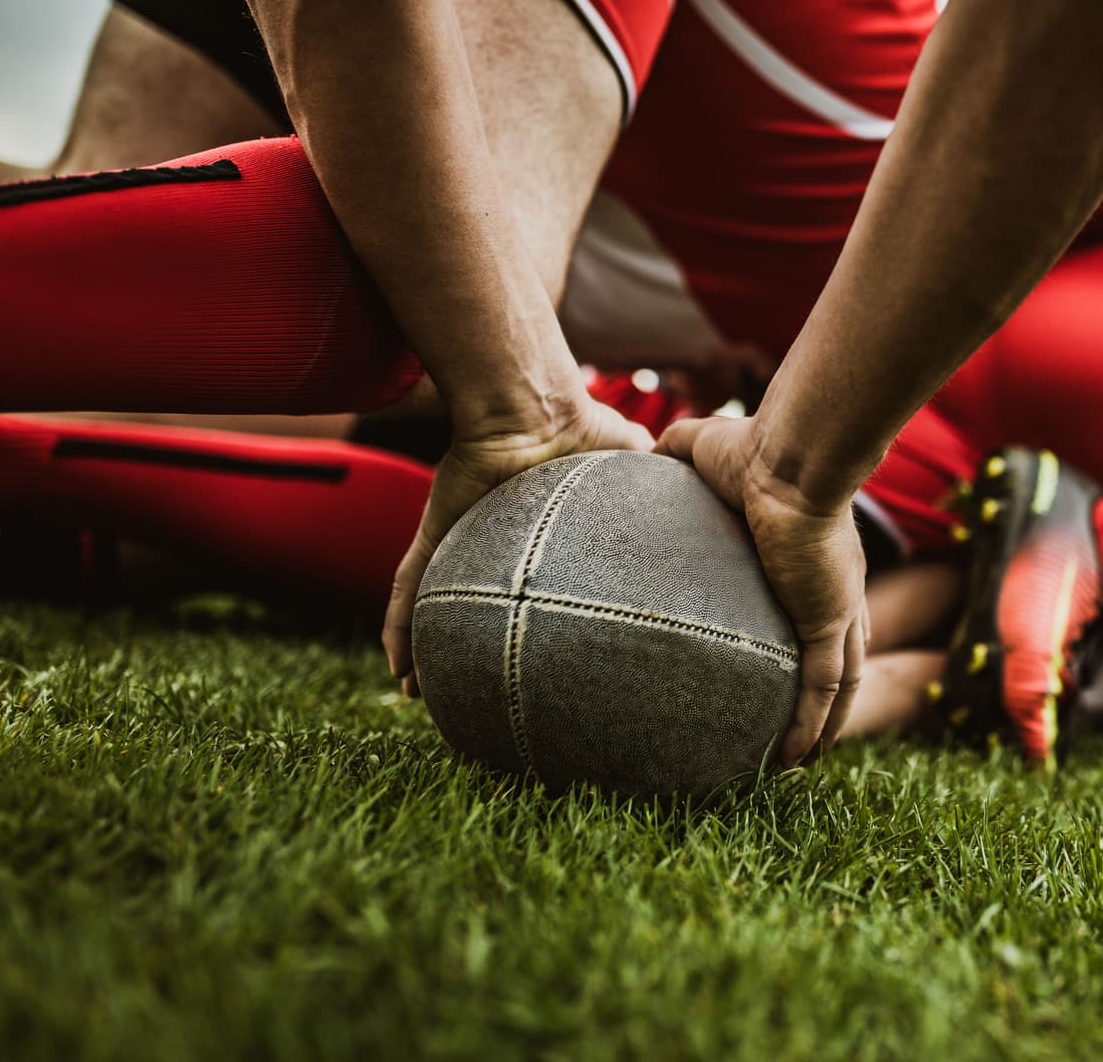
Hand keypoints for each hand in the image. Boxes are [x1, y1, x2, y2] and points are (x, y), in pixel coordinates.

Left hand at [381, 393, 654, 695]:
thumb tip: (706, 509)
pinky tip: (396, 670)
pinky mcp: (434, 532)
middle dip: (458, 637)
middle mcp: (486, 536)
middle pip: (465, 592)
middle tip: (461, 682)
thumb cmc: (582, 431)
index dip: (520, 608)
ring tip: (414, 691)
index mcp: (527, 526)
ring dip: (417, 644)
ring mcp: (456, 536)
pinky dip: (396, 625)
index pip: (518, 574)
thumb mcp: (632, 463)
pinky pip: (407, 584)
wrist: (537, 412)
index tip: (532, 648)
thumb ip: (658, 487)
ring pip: (427, 601)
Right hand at [656, 414, 867, 766]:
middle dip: (827, 699)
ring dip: (825, 726)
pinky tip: (794, 760)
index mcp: (814, 558)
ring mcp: (837, 607)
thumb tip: (643, 449)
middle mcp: (836, 590)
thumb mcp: (702, 447)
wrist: (788, 456)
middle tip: (802, 732)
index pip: (823, 611)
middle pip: (842, 656)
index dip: (814, 642)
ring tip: (800, 762)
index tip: (789, 671)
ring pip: (841, 683)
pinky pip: (825, 687)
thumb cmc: (753, 448)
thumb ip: (675, 450)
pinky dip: (812, 725)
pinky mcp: (827, 620)